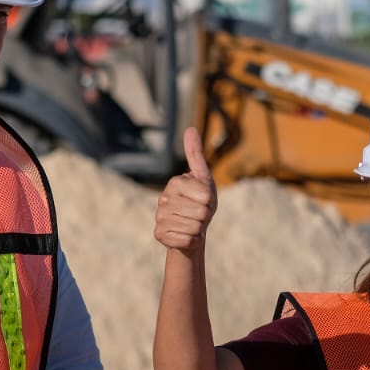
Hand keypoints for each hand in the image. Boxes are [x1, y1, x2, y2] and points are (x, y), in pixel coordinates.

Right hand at [153, 127, 216, 254]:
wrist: (191, 230)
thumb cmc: (200, 203)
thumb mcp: (203, 178)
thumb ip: (195, 155)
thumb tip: (189, 128)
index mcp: (175, 182)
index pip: (206, 195)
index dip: (210, 202)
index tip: (203, 202)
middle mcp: (163, 198)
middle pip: (201, 212)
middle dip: (205, 217)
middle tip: (198, 216)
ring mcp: (159, 217)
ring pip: (194, 227)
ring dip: (198, 229)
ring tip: (192, 225)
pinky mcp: (159, 234)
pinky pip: (186, 240)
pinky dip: (191, 240)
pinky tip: (185, 236)